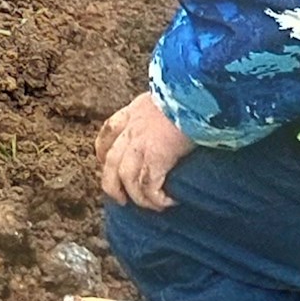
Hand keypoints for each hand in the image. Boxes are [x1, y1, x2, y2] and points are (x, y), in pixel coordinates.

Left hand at [97, 94, 190, 211]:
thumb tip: (174, 121)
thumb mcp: (169, 96)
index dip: (103, 151)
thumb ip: (163, 110)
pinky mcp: (155, 158)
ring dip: (138, 197)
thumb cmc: (190, 95)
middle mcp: (132, 128)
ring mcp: (140, 144)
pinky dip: (157, 198)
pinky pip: (149, 187)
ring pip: (127, 179)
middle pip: (110, 162)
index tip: (105, 163)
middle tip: (121, 200)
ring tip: (153, 206)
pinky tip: (169, 202)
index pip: (109, 131)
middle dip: (111, 184)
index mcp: (135, 111)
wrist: (195, 94)